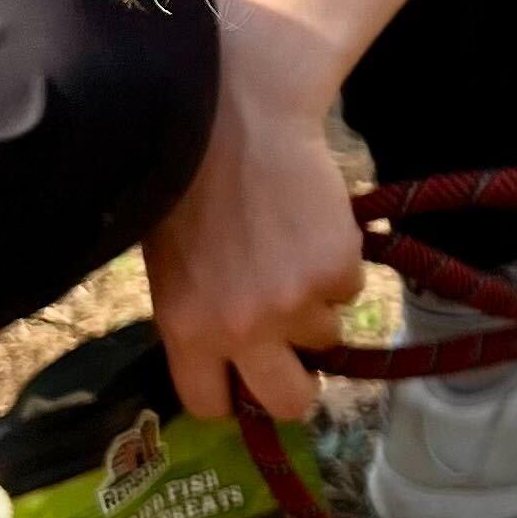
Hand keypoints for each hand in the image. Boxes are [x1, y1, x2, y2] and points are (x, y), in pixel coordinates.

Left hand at [144, 18, 364, 422]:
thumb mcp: (167, 261)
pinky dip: (339, 263)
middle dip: (295, 384)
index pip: (212, 405)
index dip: (232, 394)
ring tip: (293, 252)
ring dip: (316, 306)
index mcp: (186, 329)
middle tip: (296, 353)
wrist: (238, 111)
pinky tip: (312, 223)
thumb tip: (220, 354)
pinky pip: (349, 288)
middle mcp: (241, 330)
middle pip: (287, 403)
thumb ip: (193, 314)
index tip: (242, 377)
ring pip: (325, 336)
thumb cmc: (185, 174)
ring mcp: (295, 303)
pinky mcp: (338, 270)